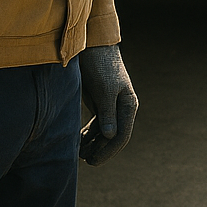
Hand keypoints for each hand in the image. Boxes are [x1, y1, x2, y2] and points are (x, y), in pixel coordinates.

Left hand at [77, 43, 138, 165]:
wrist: (92, 44)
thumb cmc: (100, 65)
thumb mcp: (104, 89)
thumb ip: (108, 113)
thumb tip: (111, 137)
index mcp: (128, 104)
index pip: (121, 136)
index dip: (108, 151)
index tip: (93, 162)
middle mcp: (122, 106)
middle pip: (114, 136)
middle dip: (100, 150)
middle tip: (84, 161)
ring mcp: (111, 104)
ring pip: (104, 131)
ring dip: (93, 144)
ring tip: (78, 154)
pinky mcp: (101, 100)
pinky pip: (98, 123)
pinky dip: (89, 134)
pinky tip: (79, 141)